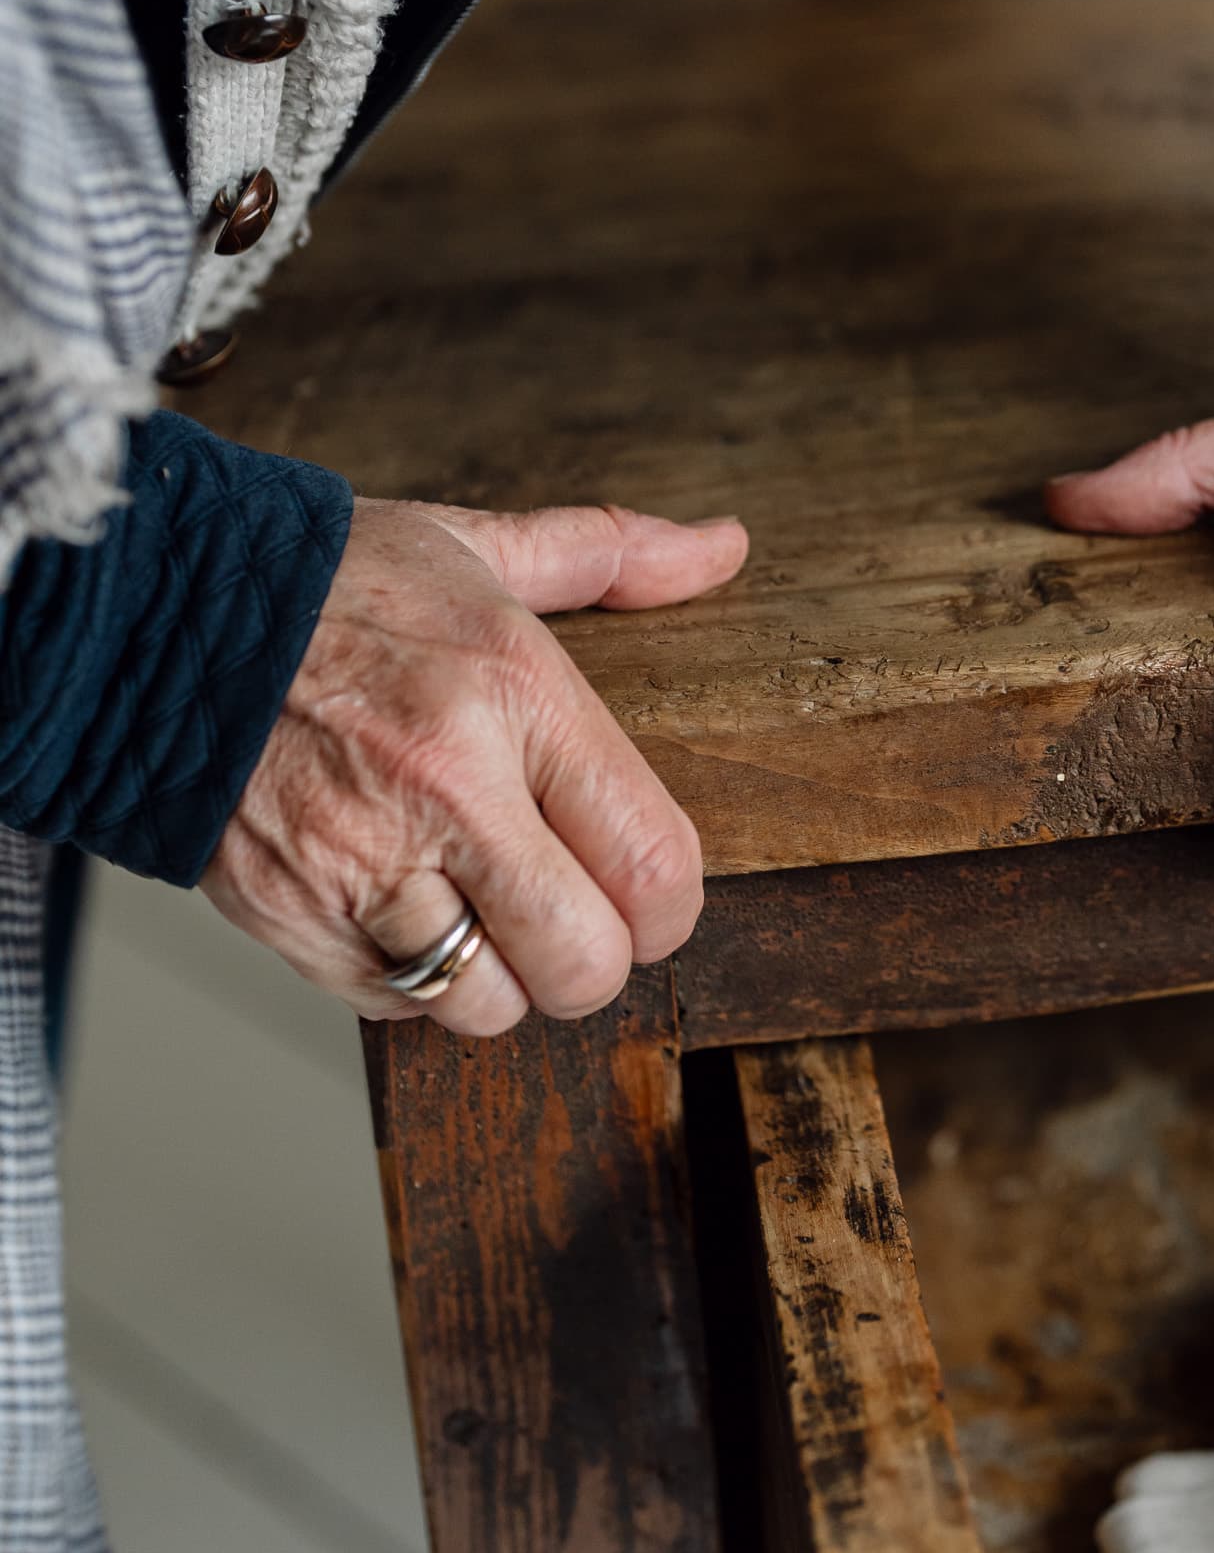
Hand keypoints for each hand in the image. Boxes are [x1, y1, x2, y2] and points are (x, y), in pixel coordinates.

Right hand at [203, 497, 747, 1034]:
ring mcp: (358, 861)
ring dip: (500, 977)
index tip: (649, 889)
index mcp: (513, 692)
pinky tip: (401, 907)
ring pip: (487, 1005)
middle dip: (597, 956)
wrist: (152, 612)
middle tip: (573, 915)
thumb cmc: (325, 582)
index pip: (655, 862)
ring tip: (480, 910)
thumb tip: (722, 547)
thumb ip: (612, 553)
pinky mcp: (288, 916)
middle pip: (584, 962)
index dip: (671, 903)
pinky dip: (408, 978)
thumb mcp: (475, 547)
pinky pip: (391, 1003)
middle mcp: (444, 787)